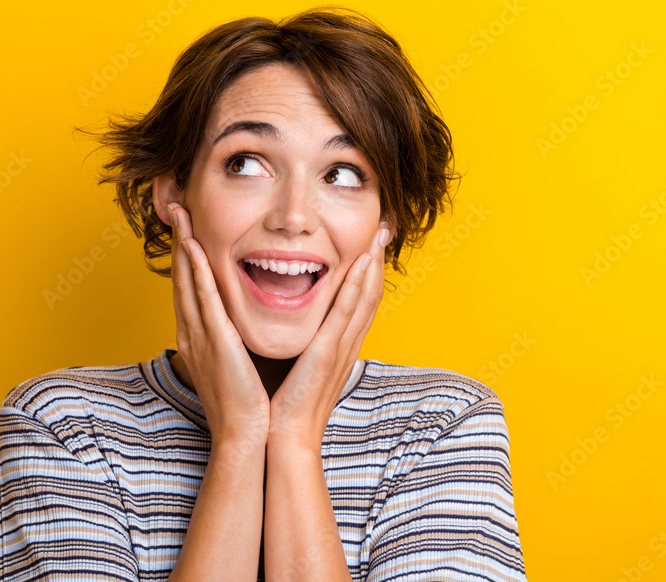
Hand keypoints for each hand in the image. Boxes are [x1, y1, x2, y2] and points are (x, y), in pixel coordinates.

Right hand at [168, 202, 270, 443]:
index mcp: (199, 337)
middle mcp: (192, 332)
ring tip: (181, 213)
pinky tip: (193, 246)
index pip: (191, 287)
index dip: (187, 256)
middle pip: (182, 277)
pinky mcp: (214, 341)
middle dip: (179, 240)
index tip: (188, 228)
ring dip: (184, 244)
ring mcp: (199, 336)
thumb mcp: (237, 363)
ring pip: (188, 280)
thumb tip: (244, 322)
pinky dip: (196, 269)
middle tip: (176, 207)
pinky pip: (202, 298)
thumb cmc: (246, 403)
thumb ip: (236, 338)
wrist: (246, 436)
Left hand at [267, 220, 391, 452]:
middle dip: (377, 260)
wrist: (282, 438)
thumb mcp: (296, 367)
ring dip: (374, 263)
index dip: (367, 273)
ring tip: (380, 233)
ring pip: (364, 298)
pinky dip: (358, 286)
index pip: (357, 303)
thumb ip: (299, 345)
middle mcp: (345, 345)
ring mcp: (341, 349)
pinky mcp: (329, 354)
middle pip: (369, 295)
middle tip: (383, 227)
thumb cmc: (282, 406)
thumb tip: (293, 328)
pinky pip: (347, 313)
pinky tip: (364, 262)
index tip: (369, 244)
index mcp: (337, 348)